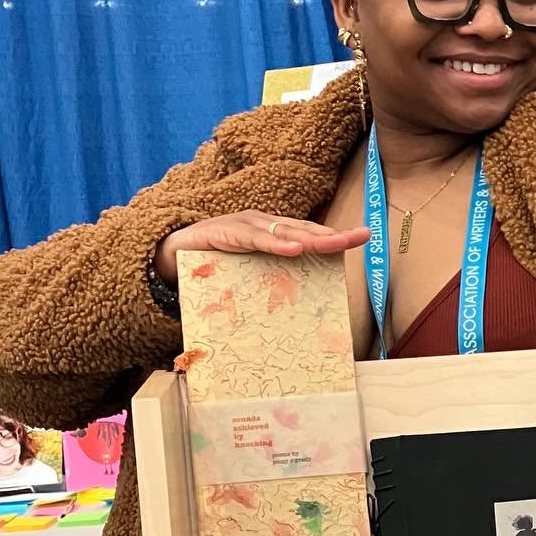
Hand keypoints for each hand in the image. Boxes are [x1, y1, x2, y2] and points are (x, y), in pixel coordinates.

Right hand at [154, 212, 368, 284]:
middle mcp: (263, 225)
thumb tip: (303, 310)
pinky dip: (275, 243)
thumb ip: (274, 282)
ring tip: (337, 242)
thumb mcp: (251, 275)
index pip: (309, 233)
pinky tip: (294, 248)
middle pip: (305, 230)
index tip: (364, 237)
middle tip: (361, 236)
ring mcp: (245, 225)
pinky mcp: (225, 231)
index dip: (335, 234)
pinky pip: (254, 237)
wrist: (172, 254)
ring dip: (312, 237)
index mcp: (272, 234)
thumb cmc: (215, 266)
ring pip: (284, 231)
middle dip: (334, 234)